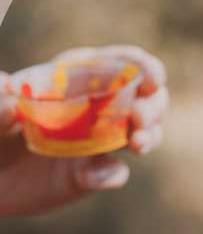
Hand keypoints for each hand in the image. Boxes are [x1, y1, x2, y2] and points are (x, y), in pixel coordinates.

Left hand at [0, 45, 167, 215]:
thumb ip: (0, 100)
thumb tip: (8, 90)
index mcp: (86, 74)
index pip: (126, 61)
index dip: (145, 66)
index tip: (153, 77)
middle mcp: (105, 103)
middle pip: (148, 96)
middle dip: (154, 104)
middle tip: (141, 117)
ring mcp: (104, 137)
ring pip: (145, 131)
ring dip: (150, 135)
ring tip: (139, 144)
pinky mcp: (94, 170)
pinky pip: (112, 171)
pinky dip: (112, 174)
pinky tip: (105, 175)